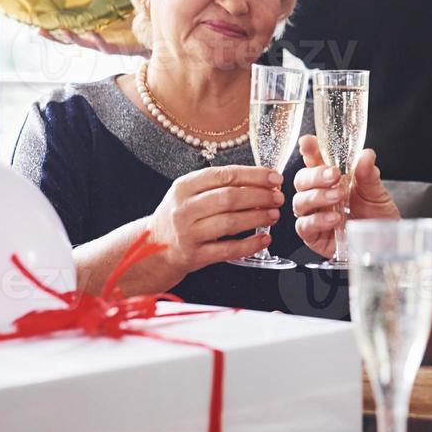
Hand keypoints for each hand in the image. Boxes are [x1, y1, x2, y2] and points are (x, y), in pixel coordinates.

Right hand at [38, 27, 148, 55]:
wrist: (155, 37)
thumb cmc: (137, 21)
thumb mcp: (120, 5)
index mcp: (93, 30)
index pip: (70, 28)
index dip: (54, 27)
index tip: (37, 23)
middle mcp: (95, 39)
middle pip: (69, 40)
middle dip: (54, 36)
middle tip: (39, 30)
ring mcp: (105, 45)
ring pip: (83, 44)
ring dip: (73, 37)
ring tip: (63, 30)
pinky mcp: (117, 48)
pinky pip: (105, 45)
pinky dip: (98, 39)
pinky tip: (92, 33)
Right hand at [146, 165, 285, 280]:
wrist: (153, 247)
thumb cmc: (181, 216)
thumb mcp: (189, 194)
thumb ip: (219, 185)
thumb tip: (262, 181)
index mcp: (184, 186)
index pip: (224, 175)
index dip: (253, 175)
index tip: (274, 177)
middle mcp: (184, 208)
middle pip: (229, 198)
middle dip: (259, 196)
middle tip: (278, 197)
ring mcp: (188, 233)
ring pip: (230, 223)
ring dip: (257, 218)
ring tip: (274, 214)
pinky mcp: (194, 256)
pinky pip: (228, 250)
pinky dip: (250, 244)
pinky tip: (264, 238)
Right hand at [292, 134, 398, 257]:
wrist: (384, 245)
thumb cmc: (377, 217)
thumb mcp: (376, 193)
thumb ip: (368, 174)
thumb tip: (366, 155)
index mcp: (331, 180)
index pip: (314, 161)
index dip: (309, 150)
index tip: (308, 142)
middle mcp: (319, 196)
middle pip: (301, 180)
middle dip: (315, 175)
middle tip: (334, 175)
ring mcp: (314, 215)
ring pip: (299, 202)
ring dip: (318, 196)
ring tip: (338, 197)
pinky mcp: (314, 237)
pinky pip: (304, 227)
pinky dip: (317, 220)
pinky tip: (334, 218)